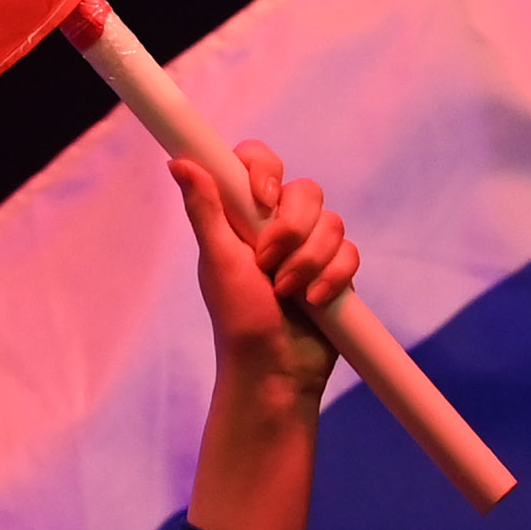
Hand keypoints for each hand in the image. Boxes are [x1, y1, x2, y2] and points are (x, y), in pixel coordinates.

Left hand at [179, 142, 356, 405]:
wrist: (275, 369)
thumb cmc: (238, 319)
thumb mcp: (218, 261)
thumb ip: (205, 209)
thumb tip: (179, 163)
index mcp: (242, 215)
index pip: (257, 161)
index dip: (265, 169)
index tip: (261, 198)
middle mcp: (277, 224)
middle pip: (307, 190)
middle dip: (293, 230)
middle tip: (268, 264)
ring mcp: (309, 247)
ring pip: (333, 222)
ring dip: (310, 261)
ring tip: (287, 292)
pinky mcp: (335, 271)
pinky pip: (351, 252)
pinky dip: (333, 277)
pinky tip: (315, 301)